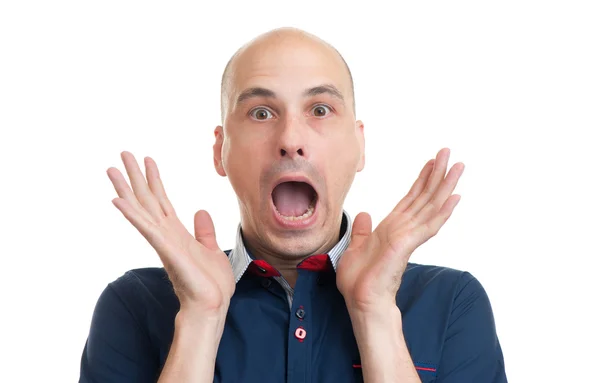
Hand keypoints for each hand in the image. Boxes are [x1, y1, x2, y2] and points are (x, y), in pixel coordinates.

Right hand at [107, 151, 234, 315]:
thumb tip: (200, 211)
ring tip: (112, 169)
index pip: (162, 201)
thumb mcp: (212, 249)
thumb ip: (204, 231)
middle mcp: (166, 234)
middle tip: (122, 153)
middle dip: (135, 176)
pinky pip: (147, 229)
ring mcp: (163, 242)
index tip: (148, 159)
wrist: (212, 306)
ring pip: (141, 210)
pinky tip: (118, 201)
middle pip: (146, 200)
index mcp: (176, 233)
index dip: (155, 180)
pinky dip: (133, 215)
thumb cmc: (210, 284)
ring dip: (126, 189)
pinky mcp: (166, 251)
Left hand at [337, 148, 463, 311]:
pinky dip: (442, 212)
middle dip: (437, 174)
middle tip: (449, 153)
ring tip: (458, 166)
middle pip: (425, 197)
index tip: (431, 161)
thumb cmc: (360, 280)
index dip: (422, 179)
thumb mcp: (355, 247)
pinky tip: (454, 198)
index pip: (411, 199)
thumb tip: (364, 214)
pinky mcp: (407, 245)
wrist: (361, 301)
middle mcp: (404, 229)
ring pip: (431, 206)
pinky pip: (428, 225)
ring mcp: (408, 237)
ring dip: (445, 186)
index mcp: (392, 228)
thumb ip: (362, 231)